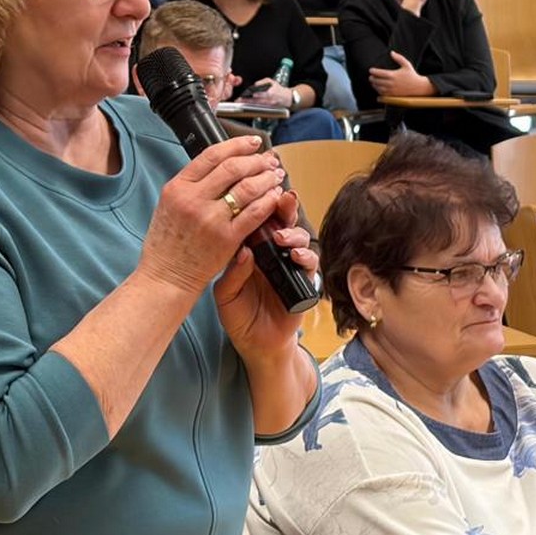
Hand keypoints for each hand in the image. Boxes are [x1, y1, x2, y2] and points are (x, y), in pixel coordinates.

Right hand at [138, 136, 286, 298]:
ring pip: (247, 187)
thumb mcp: (167, 206)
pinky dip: (267, 201)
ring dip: (266, 178)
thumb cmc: (166, 246)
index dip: (237, 144)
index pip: (211, 155)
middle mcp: (193, 200)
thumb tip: (217, 168)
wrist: (166, 277)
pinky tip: (274, 197)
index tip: (252, 142)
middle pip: (233, 167)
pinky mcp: (226, 238)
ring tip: (275, 175)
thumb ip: (190, 187)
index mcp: (177, 188)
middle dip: (256, 160)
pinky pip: (254, 213)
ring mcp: (210, 219)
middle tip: (268, 160)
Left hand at [214, 192, 317, 359]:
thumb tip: (243, 252)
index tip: (257, 191)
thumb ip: (233, 273)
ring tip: (281, 237)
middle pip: (281, 221)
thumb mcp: (226, 294)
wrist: (256, 344)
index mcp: (251, 249)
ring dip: (292, 233)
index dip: (259, 205)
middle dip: (283, 207)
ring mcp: (289, 265)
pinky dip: (305, 256)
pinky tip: (296, 256)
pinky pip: (310, 263)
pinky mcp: (304, 280)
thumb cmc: (238, 315)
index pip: (257, 220)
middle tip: (281, 199)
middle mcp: (272, 253)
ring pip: (298, 237)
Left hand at [244, 78, 290, 108]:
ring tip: (240, 102)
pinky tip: (247, 104)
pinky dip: (252, 106)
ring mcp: (268, 106)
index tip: (245, 94)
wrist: (286, 98)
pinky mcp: (267, 109)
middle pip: (256, 101)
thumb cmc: (278, 89)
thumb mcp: (272, 82)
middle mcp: (269, 100)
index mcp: (270, 93)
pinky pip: (258, 107)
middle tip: (239, 100)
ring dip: (248, 104)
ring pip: (256, 105)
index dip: (251, 94)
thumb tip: (255, 84)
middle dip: (247, 100)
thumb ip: (263, 82)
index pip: (259, 94)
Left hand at [367, 51, 430, 97]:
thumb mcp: (406, 64)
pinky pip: (381, 94)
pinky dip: (378, 91)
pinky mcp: (392, 96)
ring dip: (374, 85)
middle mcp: (390, 83)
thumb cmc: (412, 75)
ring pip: (377, 88)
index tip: (371, 70)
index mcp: (392, 75)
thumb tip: (391, 52)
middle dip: (371, 78)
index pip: (378, 73)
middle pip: (375, 81)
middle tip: (371, 76)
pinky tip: (378, 88)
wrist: (418, 87)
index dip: (372, 71)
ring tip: (373, 82)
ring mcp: (391, 90)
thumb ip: (398, 58)